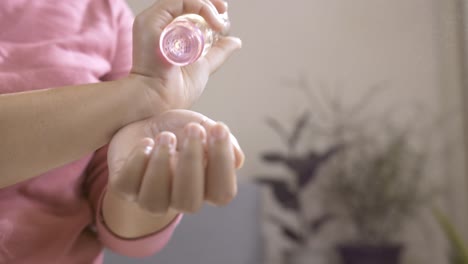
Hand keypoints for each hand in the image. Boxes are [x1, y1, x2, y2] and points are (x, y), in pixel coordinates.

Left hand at [102, 110, 243, 236]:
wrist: (145, 122)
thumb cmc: (180, 130)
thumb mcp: (204, 127)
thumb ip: (224, 141)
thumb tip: (238, 159)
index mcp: (207, 188)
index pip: (222, 193)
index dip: (222, 163)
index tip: (218, 128)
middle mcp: (180, 199)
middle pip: (189, 202)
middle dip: (192, 163)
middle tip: (192, 129)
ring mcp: (150, 197)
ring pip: (155, 201)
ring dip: (161, 166)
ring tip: (165, 136)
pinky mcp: (125, 188)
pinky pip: (127, 187)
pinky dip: (137, 162)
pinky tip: (145, 142)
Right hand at [130, 0, 241, 110]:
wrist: (160, 101)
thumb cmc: (175, 91)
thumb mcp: (203, 66)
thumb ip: (218, 52)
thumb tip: (235, 41)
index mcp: (167, 33)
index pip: (187, 10)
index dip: (207, 8)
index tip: (223, 17)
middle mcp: (158, 24)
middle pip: (185, 2)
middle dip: (209, 3)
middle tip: (223, 13)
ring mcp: (153, 21)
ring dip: (206, 6)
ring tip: (220, 23)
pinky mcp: (150, 21)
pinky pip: (177, 1)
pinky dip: (199, 6)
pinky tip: (212, 22)